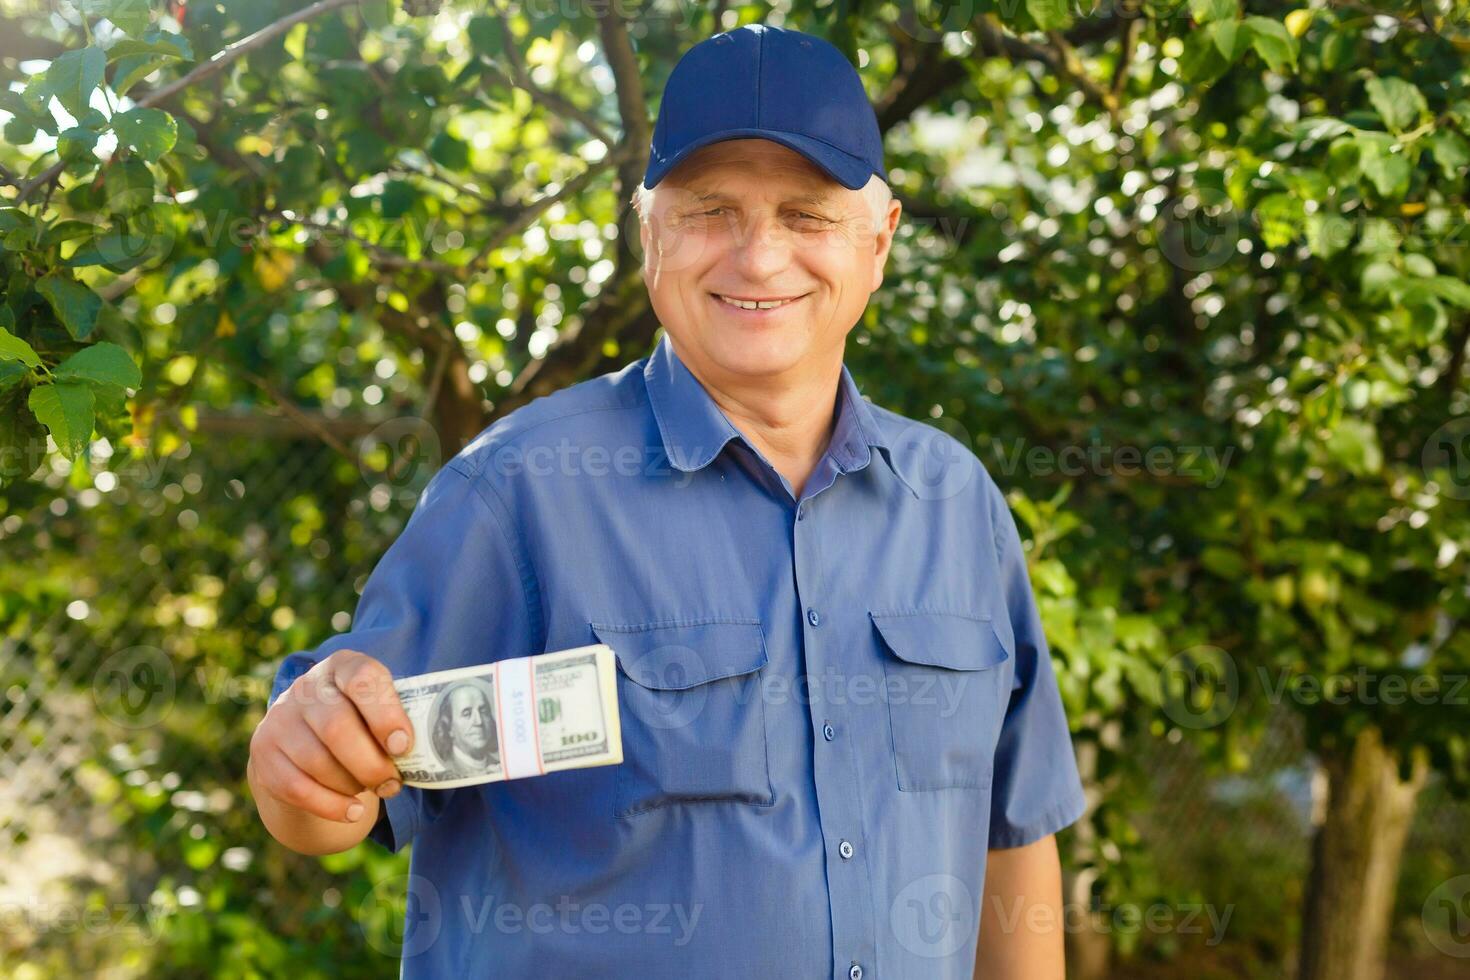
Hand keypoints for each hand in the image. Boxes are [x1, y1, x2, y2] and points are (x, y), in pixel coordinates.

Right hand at [249, 649, 412, 822]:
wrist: (305, 739)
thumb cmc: (360, 722)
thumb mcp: (378, 707)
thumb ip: (401, 719)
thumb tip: (433, 750)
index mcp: (343, 666)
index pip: (363, 678)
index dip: (385, 713)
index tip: (403, 747)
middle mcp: (306, 687)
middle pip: (337, 726)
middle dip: (371, 763)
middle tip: (392, 783)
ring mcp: (280, 718)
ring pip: (317, 761)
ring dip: (353, 785)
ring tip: (373, 791)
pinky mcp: (264, 751)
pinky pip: (298, 787)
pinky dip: (331, 806)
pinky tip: (354, 811)